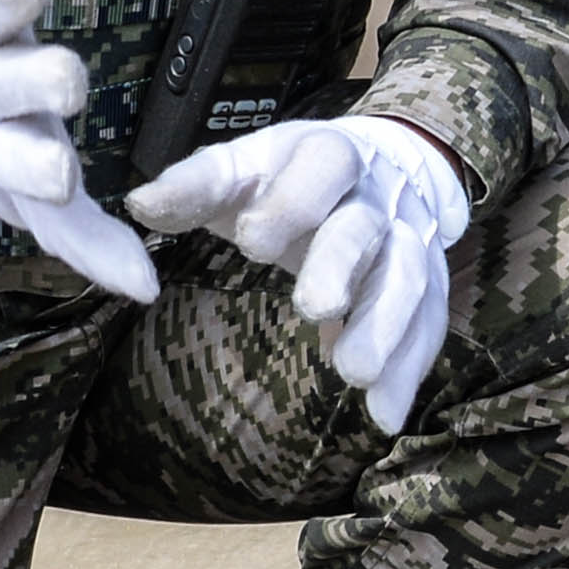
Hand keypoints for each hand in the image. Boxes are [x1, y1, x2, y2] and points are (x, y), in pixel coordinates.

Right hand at [0, 0, 159, 303]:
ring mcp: (1, 151)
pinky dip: (101, 260)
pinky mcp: (28, 199)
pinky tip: (142, 284)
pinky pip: (67, 234)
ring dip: (47, 169)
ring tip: (69, 175)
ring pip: (28, 166)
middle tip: (64, 82)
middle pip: (12, 89)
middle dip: (35, 85)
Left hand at [128, 114, 466, 433]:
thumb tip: (141, 204)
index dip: (290, 200)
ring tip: (354, 376)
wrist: (383, 165)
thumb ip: (195, 186)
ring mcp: (407, 238)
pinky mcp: (427, 281)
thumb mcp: (243, 168)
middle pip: (365, 226)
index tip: (251, 241)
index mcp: (325, 153)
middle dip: (340, 263)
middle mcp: (373, 195)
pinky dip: (409, 368)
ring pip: (408, 277)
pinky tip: (385, 414)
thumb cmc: (288, 177)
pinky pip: (428, 321)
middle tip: (313, 307)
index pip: (320, 164)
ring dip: (386, 327)